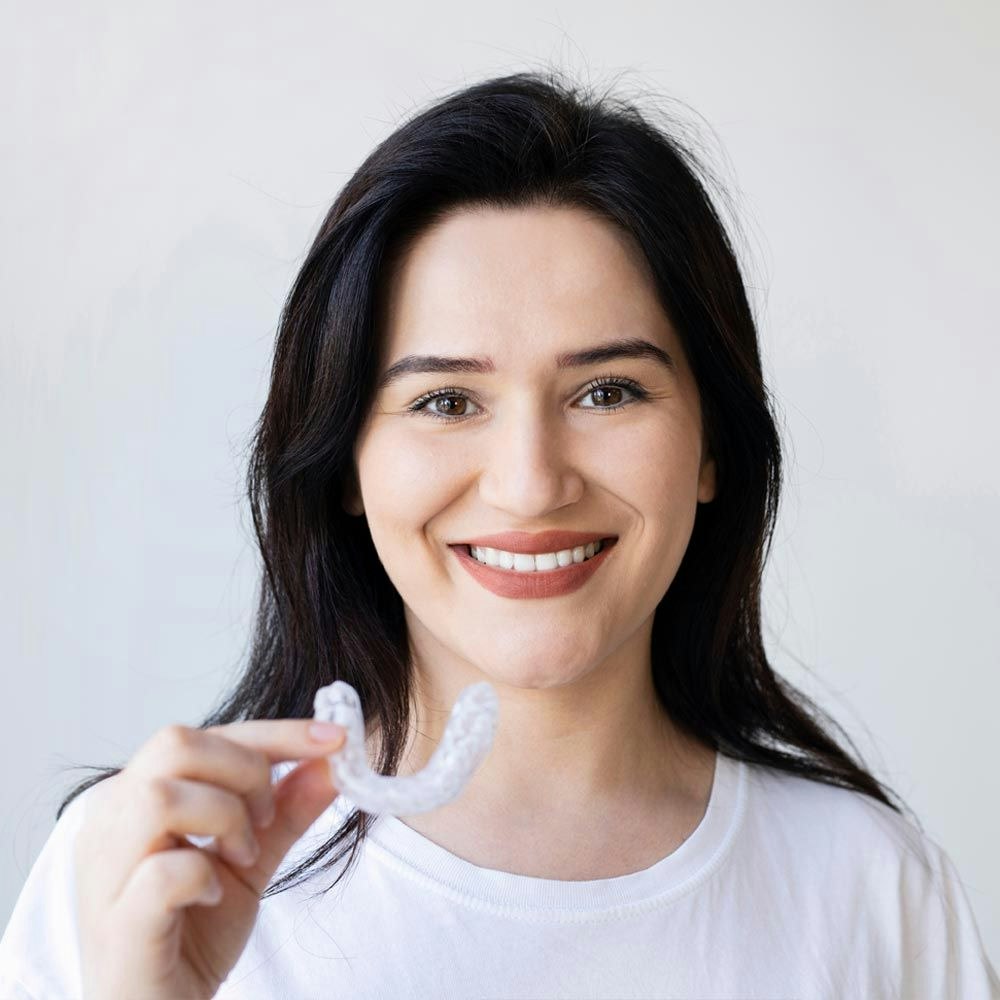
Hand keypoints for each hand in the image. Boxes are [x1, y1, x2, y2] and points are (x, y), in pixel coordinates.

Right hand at [74, 719, 346, 998]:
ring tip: (241, 856)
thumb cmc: (192, 934)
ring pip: (161, 797)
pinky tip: (213, 894)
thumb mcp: (250, 862)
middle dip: (245, 770)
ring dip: (224, 818)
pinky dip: (203, 875)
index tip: (334, 737)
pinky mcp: (118, 925)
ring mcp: (105, 874)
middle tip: (265, 821)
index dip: (274, 732)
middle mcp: (109, 824)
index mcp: (135, 798)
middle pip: (175, 745)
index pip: (202, 736)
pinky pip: (163, 873)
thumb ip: (285, 810)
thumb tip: (332, 759)